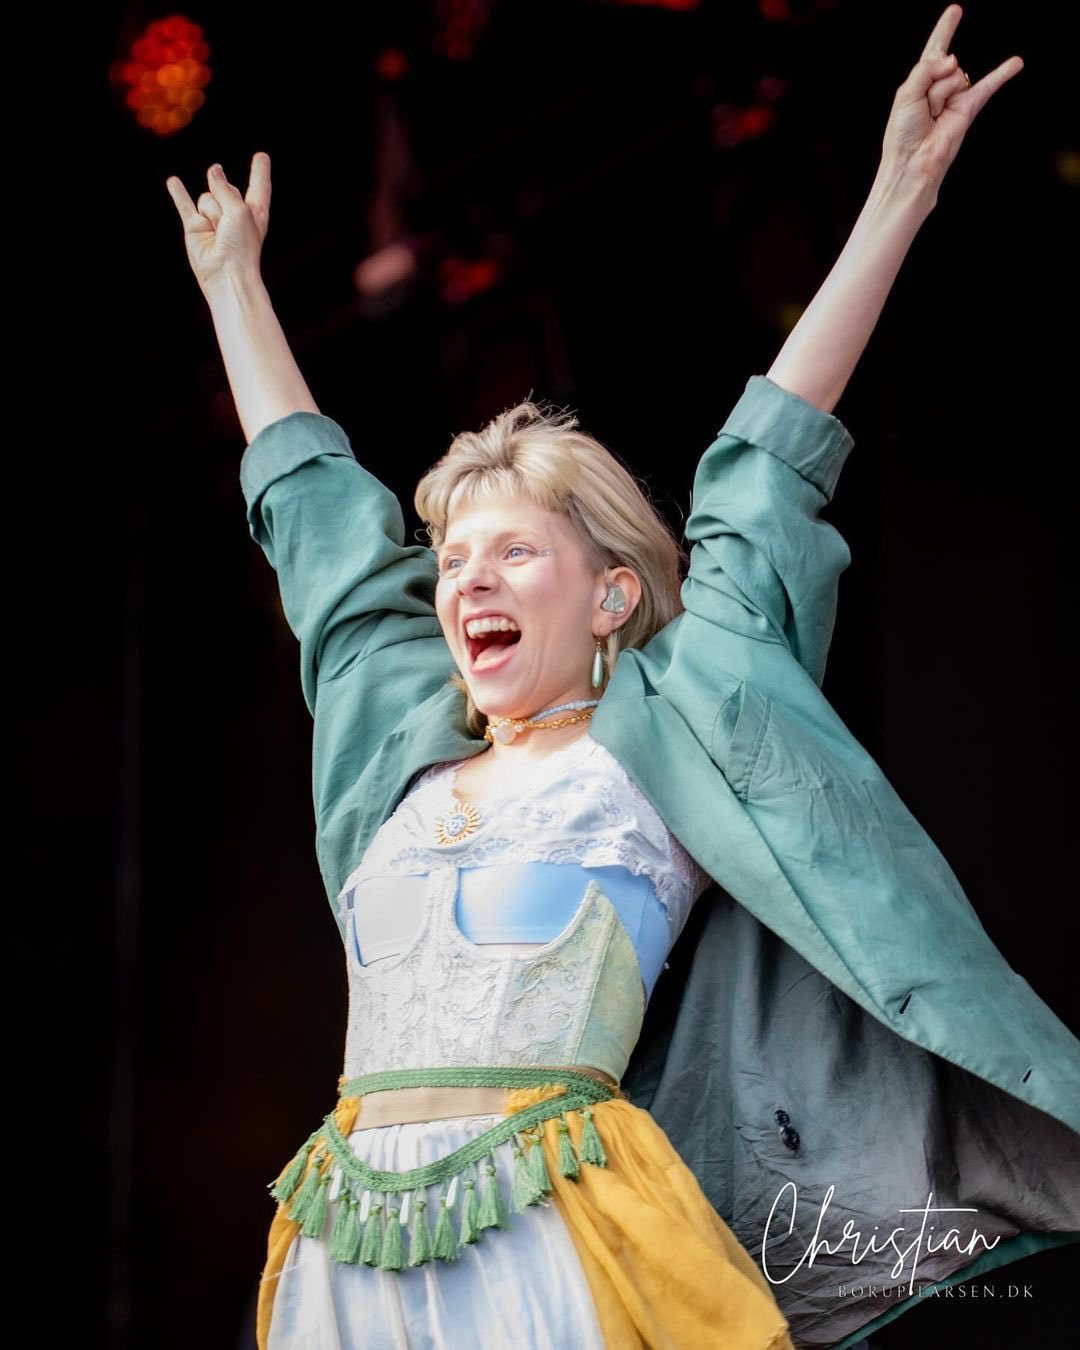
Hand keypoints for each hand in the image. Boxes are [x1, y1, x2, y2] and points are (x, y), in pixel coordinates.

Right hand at [166, 151, 271, 295]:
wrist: (225, 274)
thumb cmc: (241, 246)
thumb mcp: (240, 210)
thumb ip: (225, 188)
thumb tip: (213, 170)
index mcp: (254, 212)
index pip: (258, 186)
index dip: (260, 172)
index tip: (262, 157)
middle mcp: (235, 213)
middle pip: (225, 188)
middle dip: (225, 203)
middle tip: (229, 228)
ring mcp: (213, 219)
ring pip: (206, 197)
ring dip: (211, 213)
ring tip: (217, 234)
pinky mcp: (194, 226)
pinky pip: (183, 204)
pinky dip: (178, 193)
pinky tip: (173, 182)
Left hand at [880, 5, 1022, 194]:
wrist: (914, 163)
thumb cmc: (903, 134)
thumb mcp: (906, 94)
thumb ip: (927, 69)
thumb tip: (954, 59)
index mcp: (919, 82)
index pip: (934, 50)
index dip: (944, 30)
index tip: (955, 10)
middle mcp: (938, 87)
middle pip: (942, 63)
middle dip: (930, 82)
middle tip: (923, 109)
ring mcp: (955, 97)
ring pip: (954, 78)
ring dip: (940, 96)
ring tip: (933, 117)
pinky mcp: (968, 108)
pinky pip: (989, 85)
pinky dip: (1003, 73)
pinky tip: (1017, 63)